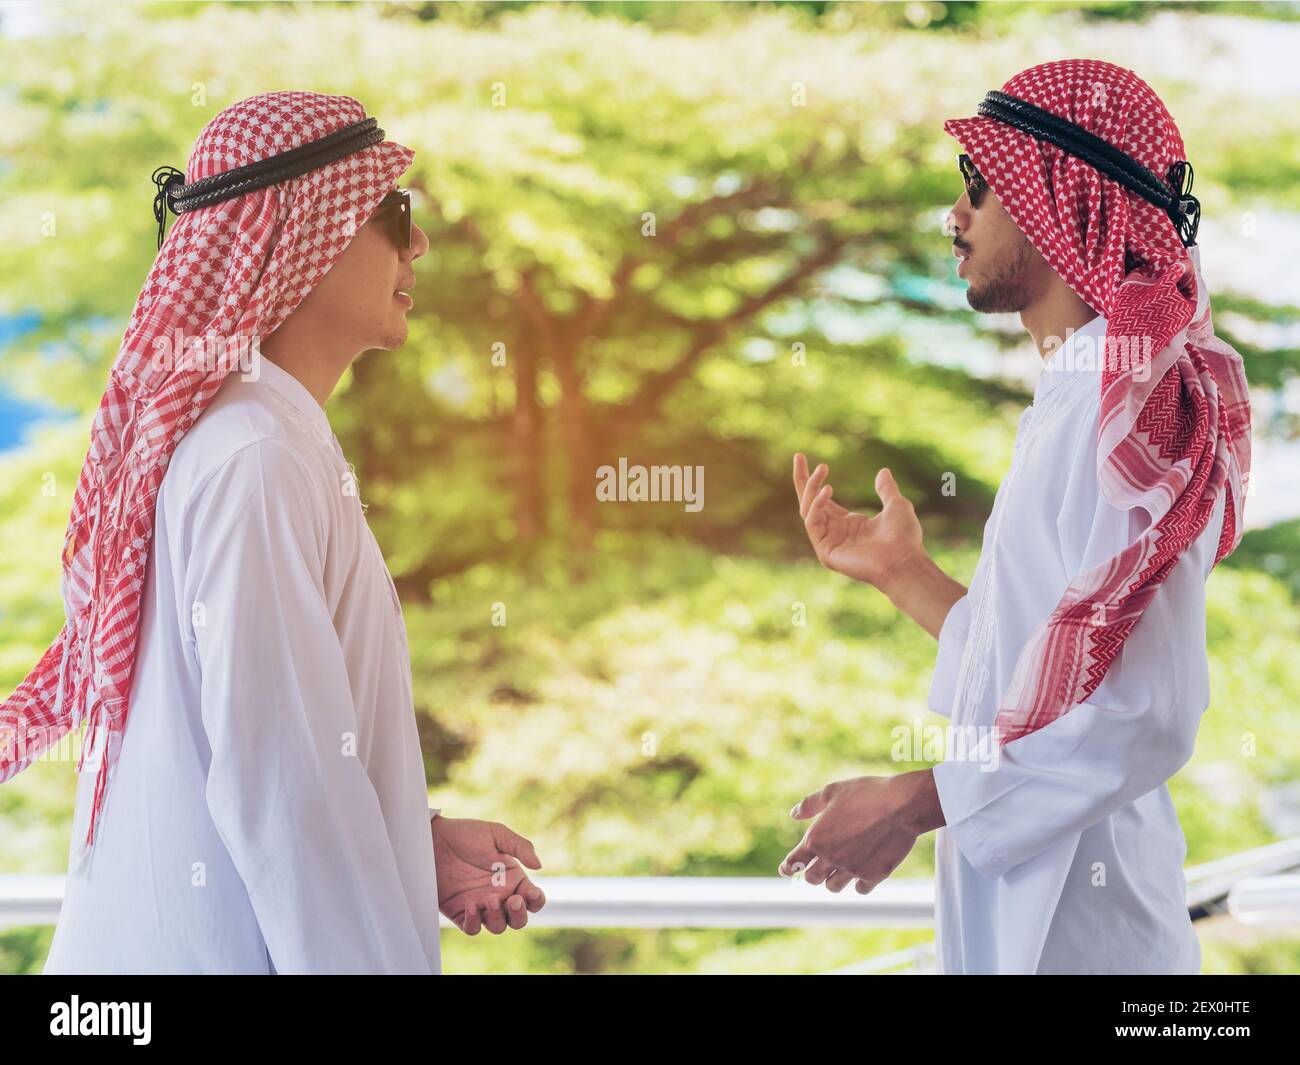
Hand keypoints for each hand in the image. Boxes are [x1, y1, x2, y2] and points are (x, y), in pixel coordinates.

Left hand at [431, 816, 546, 934]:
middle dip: (519, 914)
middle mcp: (499, 895)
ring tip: (489, 899)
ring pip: (498, 927)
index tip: (530, 893)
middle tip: (513, 900)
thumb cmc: (466, 834)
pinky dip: (475, 922)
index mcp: (512, 878)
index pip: (532, 899)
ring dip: (497, 917)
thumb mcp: (497, 834)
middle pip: (518, 919)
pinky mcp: (461, 913)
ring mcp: (480, 906)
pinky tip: (471, 905)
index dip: (536, 901)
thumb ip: (520, 847)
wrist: (434, 840)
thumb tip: (539, 866)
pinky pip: (473, 928)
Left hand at [778, 771, 940, 894]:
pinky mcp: (874, 875)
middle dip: (811, 873)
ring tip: (838, 870)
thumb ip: (810, 805)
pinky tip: (860, 873)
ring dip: (832, 880)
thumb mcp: (832, 792)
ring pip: (833, 887)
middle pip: (812, 879)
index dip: (787, 867)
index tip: (785, 870)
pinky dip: (858, 884)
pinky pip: (860, 889)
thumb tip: (794, 814)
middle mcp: (832, 859)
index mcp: (816, 839)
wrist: (901, 806)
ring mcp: (853, 870)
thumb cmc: (865, 794)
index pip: (795, 862)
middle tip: (815, 867)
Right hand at [793, 453, 924, 590]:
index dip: (815, 479)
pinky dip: (816, 505)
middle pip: (808, 502)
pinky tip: (827, 491)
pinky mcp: (825, 551)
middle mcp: (834, 532)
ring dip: (811, 488)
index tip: (809, 459)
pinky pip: (812, 523)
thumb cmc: (905, 538)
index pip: (822, 499)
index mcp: (848, 523)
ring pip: (807, 510)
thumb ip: (887, 490)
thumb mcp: (897, 505)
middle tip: (799, 456)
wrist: (904, 560)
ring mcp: (828, 542)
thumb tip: (883, 471)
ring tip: (822, 469)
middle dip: (802, 479)